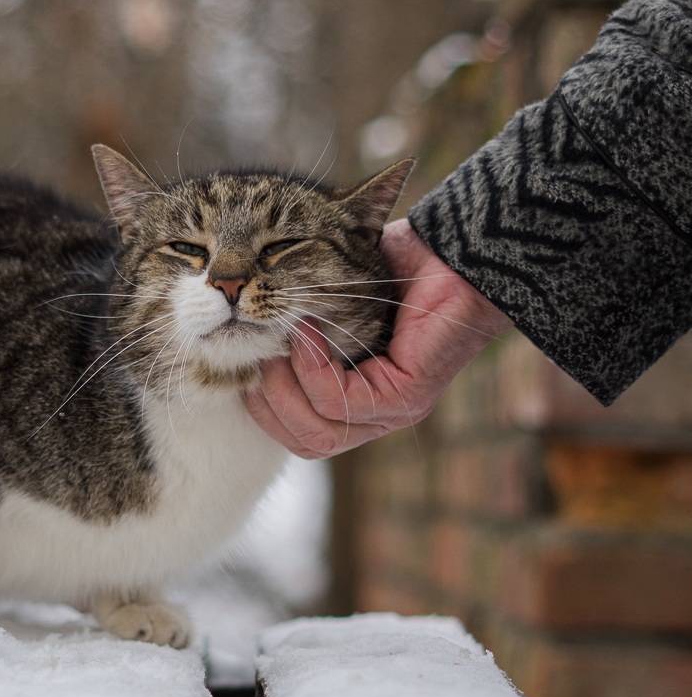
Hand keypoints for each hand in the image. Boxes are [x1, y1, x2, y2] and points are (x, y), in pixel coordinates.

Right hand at [244, 218, 511, 456]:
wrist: (453, 252)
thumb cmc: (393, 268)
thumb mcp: (329, 299)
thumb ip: (294, 325)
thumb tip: (243, 332)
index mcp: (357, 399)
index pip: (297, 433)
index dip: (263, 407)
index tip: (242, 364)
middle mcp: (375, 415)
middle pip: (305, 443)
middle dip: (267, 405)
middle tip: (253, 356)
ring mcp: (393, 412)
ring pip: (319, 434)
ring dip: (284, 390)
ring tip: (276, 344)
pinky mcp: (407, 398)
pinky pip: (342, 403)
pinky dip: (313, 370)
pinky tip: (307, 332)